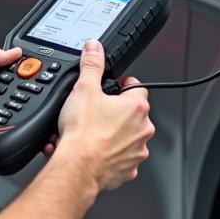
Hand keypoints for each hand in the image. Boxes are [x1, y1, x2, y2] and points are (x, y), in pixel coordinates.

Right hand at [54, 39, 153, 191]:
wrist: (77, 168)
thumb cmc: (83, 133)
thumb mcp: (84, 88)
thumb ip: (91, 65)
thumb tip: (94, 48)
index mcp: (136, 107)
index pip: (137, 87)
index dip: (123, 84)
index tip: (114, 86)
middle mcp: (142, 130)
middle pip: (130, 113)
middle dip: (113, 112)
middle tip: (93, 112)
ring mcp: (136, 152)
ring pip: (125, 137)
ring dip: (110, 134)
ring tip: (88, 133)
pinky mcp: (127, 170)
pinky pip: (119, 159)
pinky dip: (107, 155)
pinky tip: (90, 150)